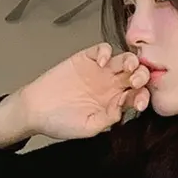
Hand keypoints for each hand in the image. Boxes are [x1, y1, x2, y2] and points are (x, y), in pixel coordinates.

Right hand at [21, 43, 151, 140]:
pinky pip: (102, 49)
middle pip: (136, 75)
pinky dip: (106, 52)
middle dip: (142, 76)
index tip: (139, 103)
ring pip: (124, 60)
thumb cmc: (59, 122)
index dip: (143, 97)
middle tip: (136, 81)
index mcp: (115, 103)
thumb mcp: (88, 127)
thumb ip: (107, 119)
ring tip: (128, 67)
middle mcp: (111, 86)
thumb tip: (123, 110)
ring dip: (131, 61)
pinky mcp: (85, 58)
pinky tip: (102, 62)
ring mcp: (99, 71)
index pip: (138, 96)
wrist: (35, 109)